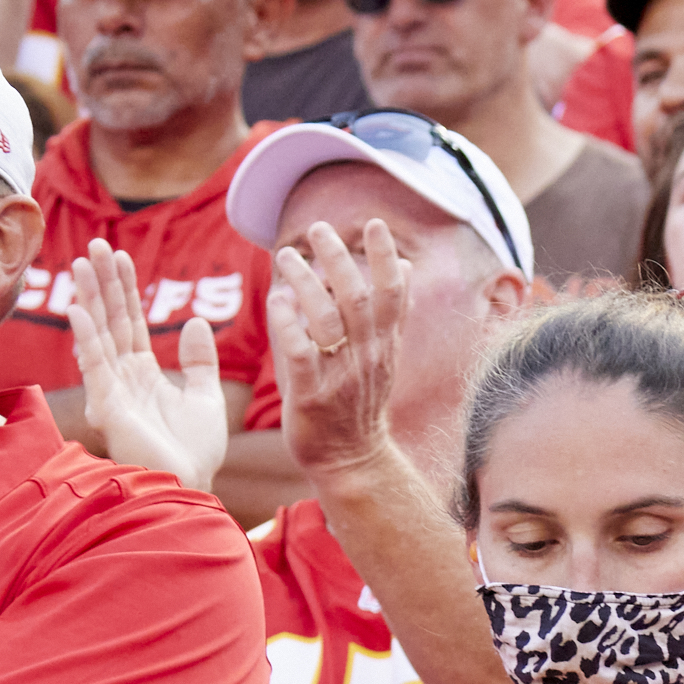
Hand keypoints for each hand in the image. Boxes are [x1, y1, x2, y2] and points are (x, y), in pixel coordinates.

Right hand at [62, 241, 225, 491]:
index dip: (124, 289)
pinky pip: (95, 366)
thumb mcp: (205, 398)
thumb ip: (200, 361)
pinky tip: (81, 309)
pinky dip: (88, 337)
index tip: (120, 256)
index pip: (129, 322)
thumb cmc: (195, 452)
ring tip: (84, 262)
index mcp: (142, 374)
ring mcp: (111, 391)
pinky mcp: (107, 407)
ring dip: (90, 298)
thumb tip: (195, 321)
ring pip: (99, 335)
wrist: (192, 486)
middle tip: (96, 245)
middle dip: (103, 283)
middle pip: (110, 321)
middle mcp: (122, 378)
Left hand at [269, 218, 412, 485]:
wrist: (352, 460)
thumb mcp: (384, 355)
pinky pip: (302, 354)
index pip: (392, 295)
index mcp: (384, 346)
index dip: (385, 258)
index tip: (375, 223)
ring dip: (306, 282)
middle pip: (356, 299)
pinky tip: (277, 299)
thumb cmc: (360, 401)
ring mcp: (340, 377)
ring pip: (327, 320)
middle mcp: (366, 358)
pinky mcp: (312, 396)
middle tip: (318, 228)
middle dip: (338, 259)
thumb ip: (390, 312)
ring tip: (287, 256)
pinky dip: (289, 324)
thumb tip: (406, 266)